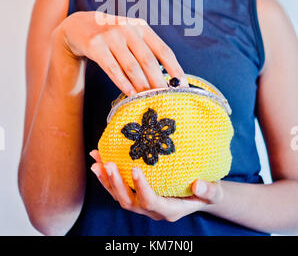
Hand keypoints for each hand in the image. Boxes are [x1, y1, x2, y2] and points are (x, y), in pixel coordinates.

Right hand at [55, 11, 187, 96]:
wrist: (78, 25)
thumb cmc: (111, 35)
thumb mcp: (131, 34)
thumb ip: (146, 49)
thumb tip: (166, 77)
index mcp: (141, 27)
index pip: (163, 49)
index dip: (175, 68)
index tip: (182, 85)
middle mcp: (128, 29)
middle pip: (148, 60)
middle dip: (159, 81)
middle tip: (166, 98)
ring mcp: (110, 36)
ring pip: (131, 66)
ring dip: (141, 85)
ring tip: (149, 98)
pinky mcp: (95, 46)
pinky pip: (112, 68)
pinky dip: (122, 82)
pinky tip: (130, 93)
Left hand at [89, 150, 222, 221]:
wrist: (200, 194)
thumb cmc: (208, 192)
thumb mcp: (214, 192)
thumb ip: (209, 191)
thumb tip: (199, 184)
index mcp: (169, 210)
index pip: (151, 201)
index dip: (141, 186)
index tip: (134, 168)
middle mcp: (152, 209)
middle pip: (128, 201)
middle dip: (116, 183)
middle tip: (108, 163)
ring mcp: (142, 203)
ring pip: (119, 196)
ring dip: (106, 179)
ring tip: (96, 161)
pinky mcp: (137, 195)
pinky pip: (118, 188)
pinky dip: (107, 176)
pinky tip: (99, 159)